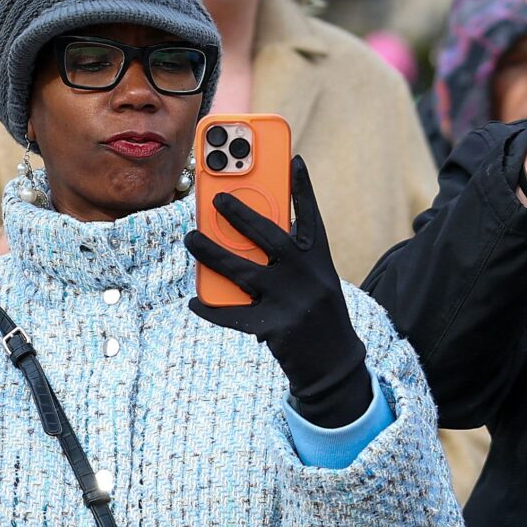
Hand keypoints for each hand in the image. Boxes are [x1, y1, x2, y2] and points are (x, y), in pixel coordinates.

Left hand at [186, 155, 370, 425]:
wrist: (335, 367)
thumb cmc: (317, 315)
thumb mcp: (316, 281)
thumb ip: (290, 257)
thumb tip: (245, 234)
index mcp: (320, 262)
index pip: (312, 217)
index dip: (303, 188)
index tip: (294, 159)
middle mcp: (308, 277)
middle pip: (268, 237)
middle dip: (239, 214)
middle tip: (214, 199)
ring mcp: (291, 303)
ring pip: (241, 270)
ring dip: (210, 252)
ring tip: (191, 239)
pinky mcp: (274, 328)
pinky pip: (233, 314)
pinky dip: (211, 308)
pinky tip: (194, 301)